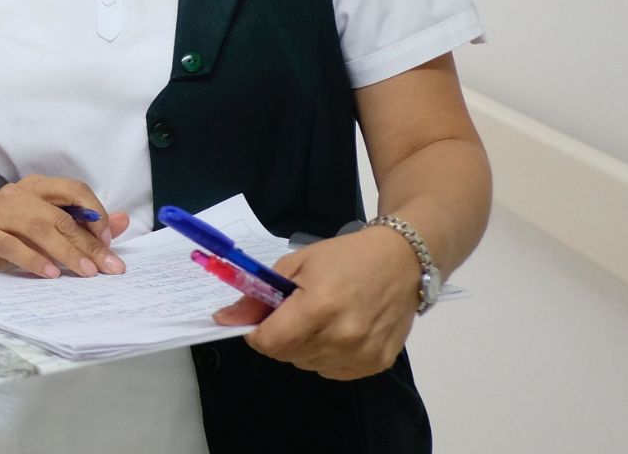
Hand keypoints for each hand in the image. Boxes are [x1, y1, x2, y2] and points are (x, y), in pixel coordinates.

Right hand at [0, 175, 130, 277]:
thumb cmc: (8, 233)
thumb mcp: (46, 227)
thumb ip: (82, 224)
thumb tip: (122, 222)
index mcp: (37, 186)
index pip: (74, 190)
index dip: (95, 213)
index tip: (108, 241)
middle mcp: (18, 193)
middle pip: (61, 216)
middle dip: (89, 244)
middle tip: (108, 267)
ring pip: (41, 229)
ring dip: (67, 253)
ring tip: (85, 272)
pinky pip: (14, 246)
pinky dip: (35, 260)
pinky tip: (51, 274)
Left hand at [213, 226, 421, 379]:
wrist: (402, 261)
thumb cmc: (345, 257)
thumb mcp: (296, 264)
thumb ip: (259, 295)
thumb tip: (225, 319)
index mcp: (319, 307)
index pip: (269, 342)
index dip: (256, 332)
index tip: (260, 319)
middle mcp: (342, 336)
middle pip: (286, 355)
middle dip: (280, 336)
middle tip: (294, 312)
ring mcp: (362, 353)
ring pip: (307, 364)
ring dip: (303, 346)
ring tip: (320, 319)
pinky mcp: (376, 363)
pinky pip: (332, 371)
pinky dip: (326, 355)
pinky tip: (338, 331)